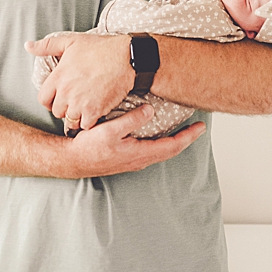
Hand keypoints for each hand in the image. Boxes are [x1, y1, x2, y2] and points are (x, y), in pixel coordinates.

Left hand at [27, 33, 133, 132]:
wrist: (127, 57)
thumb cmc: (101, 48)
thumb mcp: (72, 41)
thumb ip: (47, 46)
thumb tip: (28, 46)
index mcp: (58, 77)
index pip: (43, 99)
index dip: (51, 100)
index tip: (61, 98)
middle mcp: (66, 92)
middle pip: (57, 112)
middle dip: (65, 108)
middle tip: (76, 102)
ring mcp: (79, 103)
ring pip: (70, 120)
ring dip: (77, 117)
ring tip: (86, 109)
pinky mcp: (94, 110)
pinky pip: (85, 124)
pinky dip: (90, 121)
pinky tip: (96, 113)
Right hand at [59, 105, 204, 177]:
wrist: (71, 161)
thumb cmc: (88, 148)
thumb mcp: (110, 130)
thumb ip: (131, 120)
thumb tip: (150, 110)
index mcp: (140, 153)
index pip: (172, 146)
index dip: (188, 136)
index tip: (201, 127)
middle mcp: (140, 159)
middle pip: (170, 150)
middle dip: (186, 138)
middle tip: (198, 127)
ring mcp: (134, 160)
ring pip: (162, 151)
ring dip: (175, 141)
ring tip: (184, 130)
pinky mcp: (127, 159)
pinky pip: (152, 151)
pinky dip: (163, 143)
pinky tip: (160, 135)